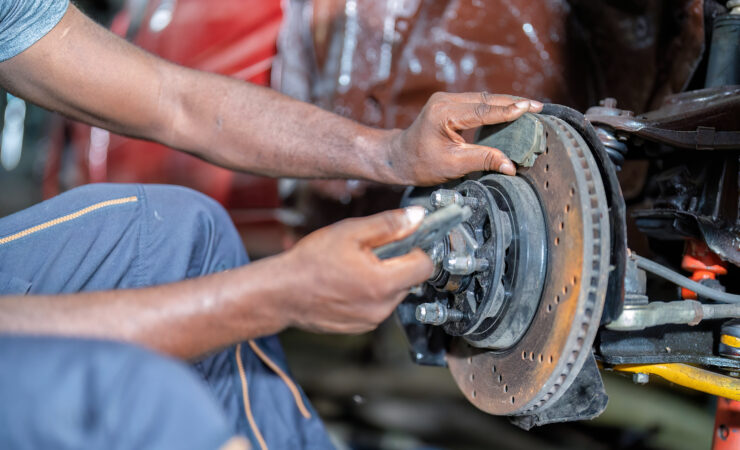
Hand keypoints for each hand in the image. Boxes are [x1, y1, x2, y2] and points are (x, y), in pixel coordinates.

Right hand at [279, 207, 433, 333]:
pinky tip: (348, 283)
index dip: (417, 248)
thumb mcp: (350, 232)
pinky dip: (370, 293)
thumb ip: (388, 224)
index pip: (425, 266)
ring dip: (383, 278)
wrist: (281, 293)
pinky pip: (378, 306)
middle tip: (369, 252)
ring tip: (354, 268)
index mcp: (383, 283)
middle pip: (410, 279)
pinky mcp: (361, 327)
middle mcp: (382, 308)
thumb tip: (417, 217)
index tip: (403, 240)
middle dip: (396, 263)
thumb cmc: (310, 262)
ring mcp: (371, 320)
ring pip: (394, 293)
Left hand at [386, 92, 542, 184]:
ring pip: (484, 98)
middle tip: (539, 107)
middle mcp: (446, 100)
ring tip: (530, 108)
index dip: (508, 110)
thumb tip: (510, 165)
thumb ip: (482, 160)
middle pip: (486, 99)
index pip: (482, 110)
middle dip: (513, 103)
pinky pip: (478, 102)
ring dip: (506, 103)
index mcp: (444, 113)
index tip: (530, 109)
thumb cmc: (420, 163)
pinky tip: (511, 110)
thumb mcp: (453, 165)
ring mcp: (447, 99)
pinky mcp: (450, 103)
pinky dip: (495, 106)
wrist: (398, 157)